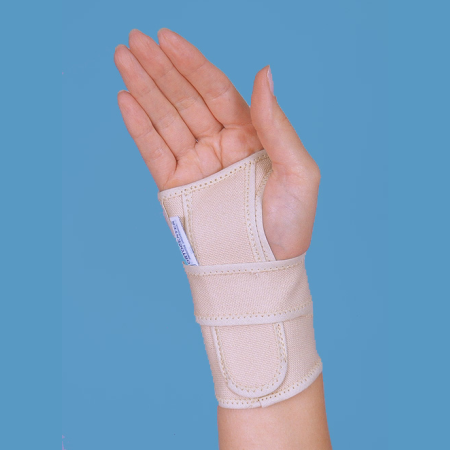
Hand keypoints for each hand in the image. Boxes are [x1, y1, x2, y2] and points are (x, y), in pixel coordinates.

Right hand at [114, 28, 319, 259]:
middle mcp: (219, 145)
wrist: (263, 269)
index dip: (191, 62)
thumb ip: (277, 123)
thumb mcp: (298, 172)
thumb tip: (264, 72)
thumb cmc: (289, 226)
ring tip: (122, 59)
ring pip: (165, 119)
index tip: (166, 38)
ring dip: (143, 89)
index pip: (215, 89)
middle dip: (160, 68)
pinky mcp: (176, 188)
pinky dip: (139, 127)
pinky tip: (125, 100)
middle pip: (185, 98)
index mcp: (249, 136)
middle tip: (133, 40)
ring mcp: (195, 165)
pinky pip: (154, 151)